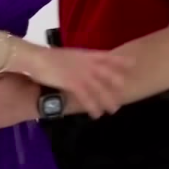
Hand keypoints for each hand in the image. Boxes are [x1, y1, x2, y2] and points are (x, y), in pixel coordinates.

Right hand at [8, 43, 131, 117]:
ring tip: (114, 110)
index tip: (133, 64)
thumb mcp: (66, 56)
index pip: (106, 56)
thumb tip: (80, 65)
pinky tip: (97, 114)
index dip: (120, 61)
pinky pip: (86, 97)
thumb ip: (76, 60)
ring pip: (99, 88)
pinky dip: (93, 107)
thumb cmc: (47, 57)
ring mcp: (80, 73)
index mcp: (84, 54)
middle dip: (116, 83)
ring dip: (107, 100)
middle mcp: (86, 63)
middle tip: (125, 93)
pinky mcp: (73, 83)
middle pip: (107, 73)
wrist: (36, 58)